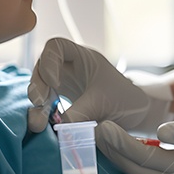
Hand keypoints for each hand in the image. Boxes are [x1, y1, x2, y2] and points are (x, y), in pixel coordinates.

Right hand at [27, 37, 172, 133]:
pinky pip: (46, 104)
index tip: (55, 83)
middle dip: (37, 85)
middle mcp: (70, 68)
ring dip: (36, 105)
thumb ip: (83, 112)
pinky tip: (42, 126)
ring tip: (37, 124)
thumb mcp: (105, 104)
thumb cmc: (126, 100)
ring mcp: (65, 84)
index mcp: (83, 58)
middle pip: (42, 68)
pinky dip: (42, 114)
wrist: (137, 115)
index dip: (49, 62)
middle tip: (39, 103)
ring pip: (41, 88)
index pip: (56, 47)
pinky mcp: (63, 102)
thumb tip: (61, 126)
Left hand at [96, 120, 173, 173]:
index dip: (120, 142)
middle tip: (86, 127)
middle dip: (108, 148)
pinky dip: (125, 158)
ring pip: (133, 171)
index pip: (143, 156)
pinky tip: (113, 145)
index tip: (101, 126)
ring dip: (113, 154)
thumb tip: (159, 130)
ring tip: (94, 133)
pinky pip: (140, 172)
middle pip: (131, 167)